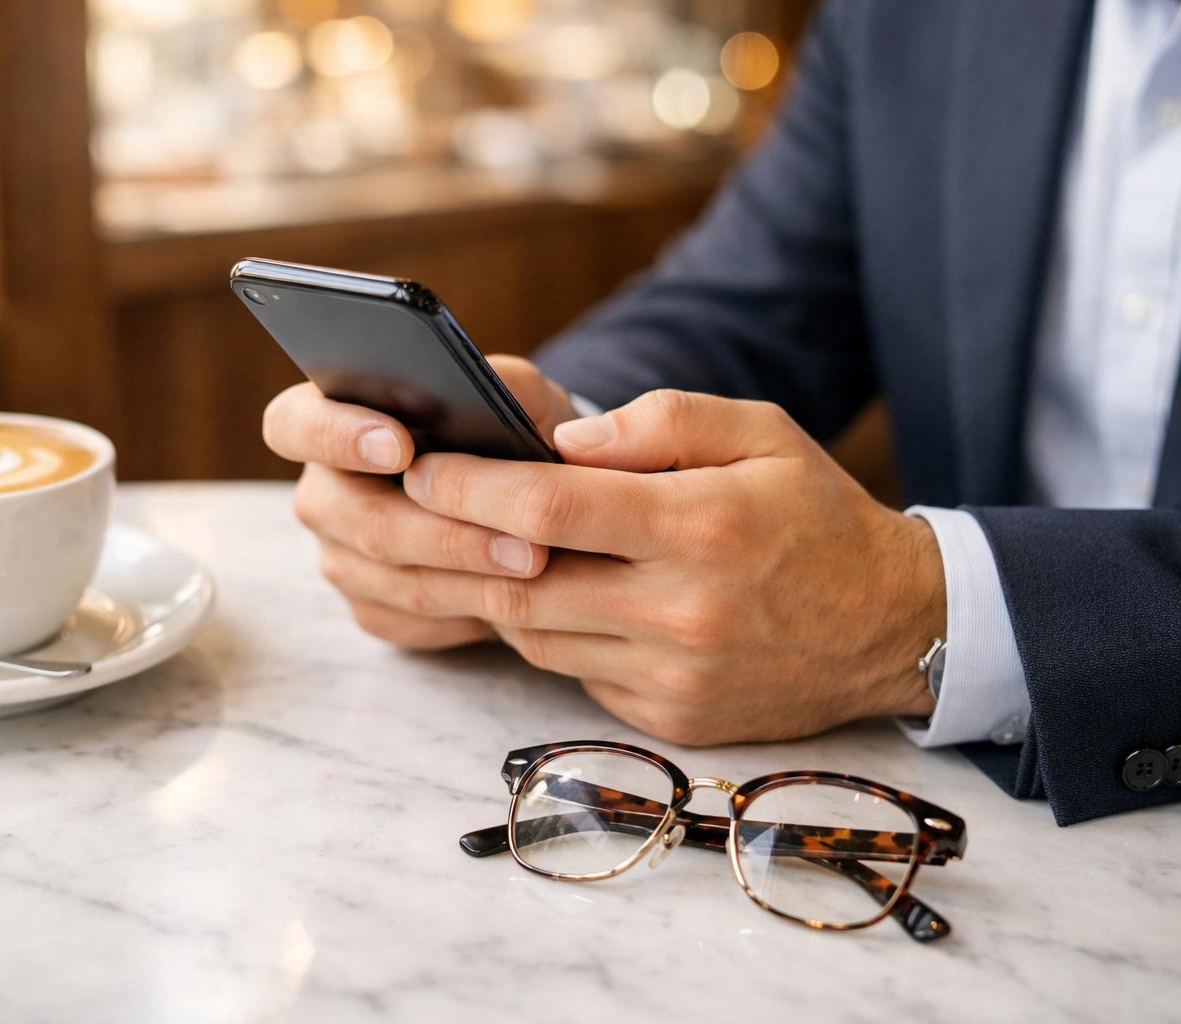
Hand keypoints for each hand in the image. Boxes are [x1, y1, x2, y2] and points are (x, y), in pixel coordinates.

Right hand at [262, 356, 578, 648]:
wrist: (524, 502)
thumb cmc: (509, 435)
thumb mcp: (519, 397)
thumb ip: (508, 381)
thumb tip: (501, 389)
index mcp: (331, 418)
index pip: (294, 424)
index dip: (336, 436)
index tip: (400, 447)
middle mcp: (323, 492)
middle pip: (359, 520)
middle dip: (445, 532)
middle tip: (518, 539)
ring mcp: (340, 556)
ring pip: (393, 579)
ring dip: (469, 577)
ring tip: (535, 565)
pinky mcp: (370, 607)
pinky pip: (413, 620)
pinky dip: (469, 610)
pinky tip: (518, 597)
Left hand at [319, 389, 945, 744]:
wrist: (894, 628)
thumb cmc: (816, 517)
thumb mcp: (762, 433)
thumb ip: (660, 422)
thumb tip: (559, 444)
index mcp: (701, 527)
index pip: (547, 508)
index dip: (468, 486)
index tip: (422, 466)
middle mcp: (682, 612)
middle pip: (520, 581)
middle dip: (453, 544)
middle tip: (418, 510)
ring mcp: (673, 677)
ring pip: (534, 634)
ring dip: (496, 589)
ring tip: (480, 546)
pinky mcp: (668, 719)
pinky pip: (571, 673)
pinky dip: (548, 632)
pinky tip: (552, 594)